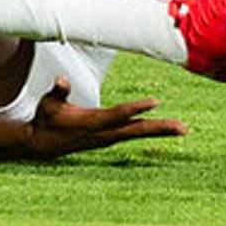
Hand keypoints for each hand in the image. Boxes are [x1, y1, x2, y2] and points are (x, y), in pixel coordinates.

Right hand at [24, 79, 186, 159]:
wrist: (42, 144)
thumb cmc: (46, 118)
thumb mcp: (48, 104)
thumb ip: (57, 92)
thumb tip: (61, 80)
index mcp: (91, 123)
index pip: (117, 115)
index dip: (136, 108)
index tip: (155, 101)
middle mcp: (104, 133)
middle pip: (136, 130)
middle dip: (160, 128)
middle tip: (183, 129)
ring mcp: (108, 137)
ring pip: (138, 133)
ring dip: (161, 130)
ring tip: (183, 129)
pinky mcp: (109, 138)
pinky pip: (134, 133)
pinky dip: (150, 129)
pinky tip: (165, 128)